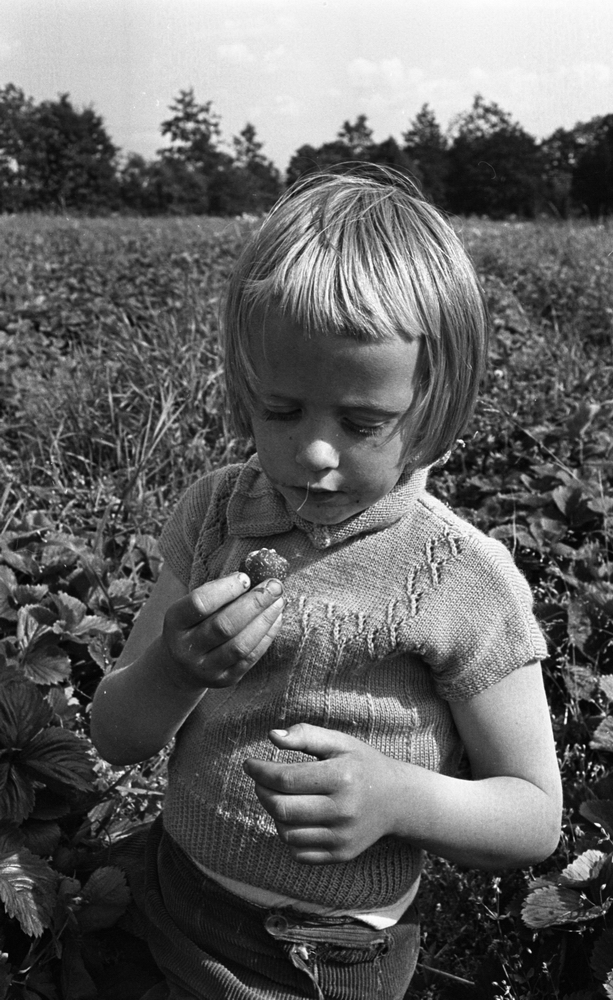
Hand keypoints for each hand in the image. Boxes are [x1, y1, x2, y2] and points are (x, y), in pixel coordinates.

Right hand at [161, 573, 283, 690]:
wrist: (180, 667)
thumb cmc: (193, 624)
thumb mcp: (193, 607)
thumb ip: (218, 591)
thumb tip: (255, 573)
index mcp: (174, 623)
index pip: (199, 604)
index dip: (225, 589)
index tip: (247, 577)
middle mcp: (186, 649)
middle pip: (224, 626)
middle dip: (254, 603)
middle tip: (275, 585)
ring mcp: (205, 668)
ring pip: (240, 645)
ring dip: (264, 620)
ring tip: (279, 601)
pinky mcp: (224, 680)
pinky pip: (250, 658)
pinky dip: (267, 636)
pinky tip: (276, 618)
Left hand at [243, 724, 401, 863]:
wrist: (397, 800)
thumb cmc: (362, 764)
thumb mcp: (339, 742)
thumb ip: (306, 735)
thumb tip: (272, 736)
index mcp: (341, 777)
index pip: (285, 779)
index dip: (260, 771)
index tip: (249, 764)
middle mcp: (342, 810)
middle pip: (282, 808)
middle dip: (262, 792)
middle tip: (260, 781)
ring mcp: (342, 836)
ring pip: (286, 833)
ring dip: (274, 814)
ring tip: (280, 797)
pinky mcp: (340, 854)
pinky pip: (299, 852)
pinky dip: (289, 835)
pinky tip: (295, 818)